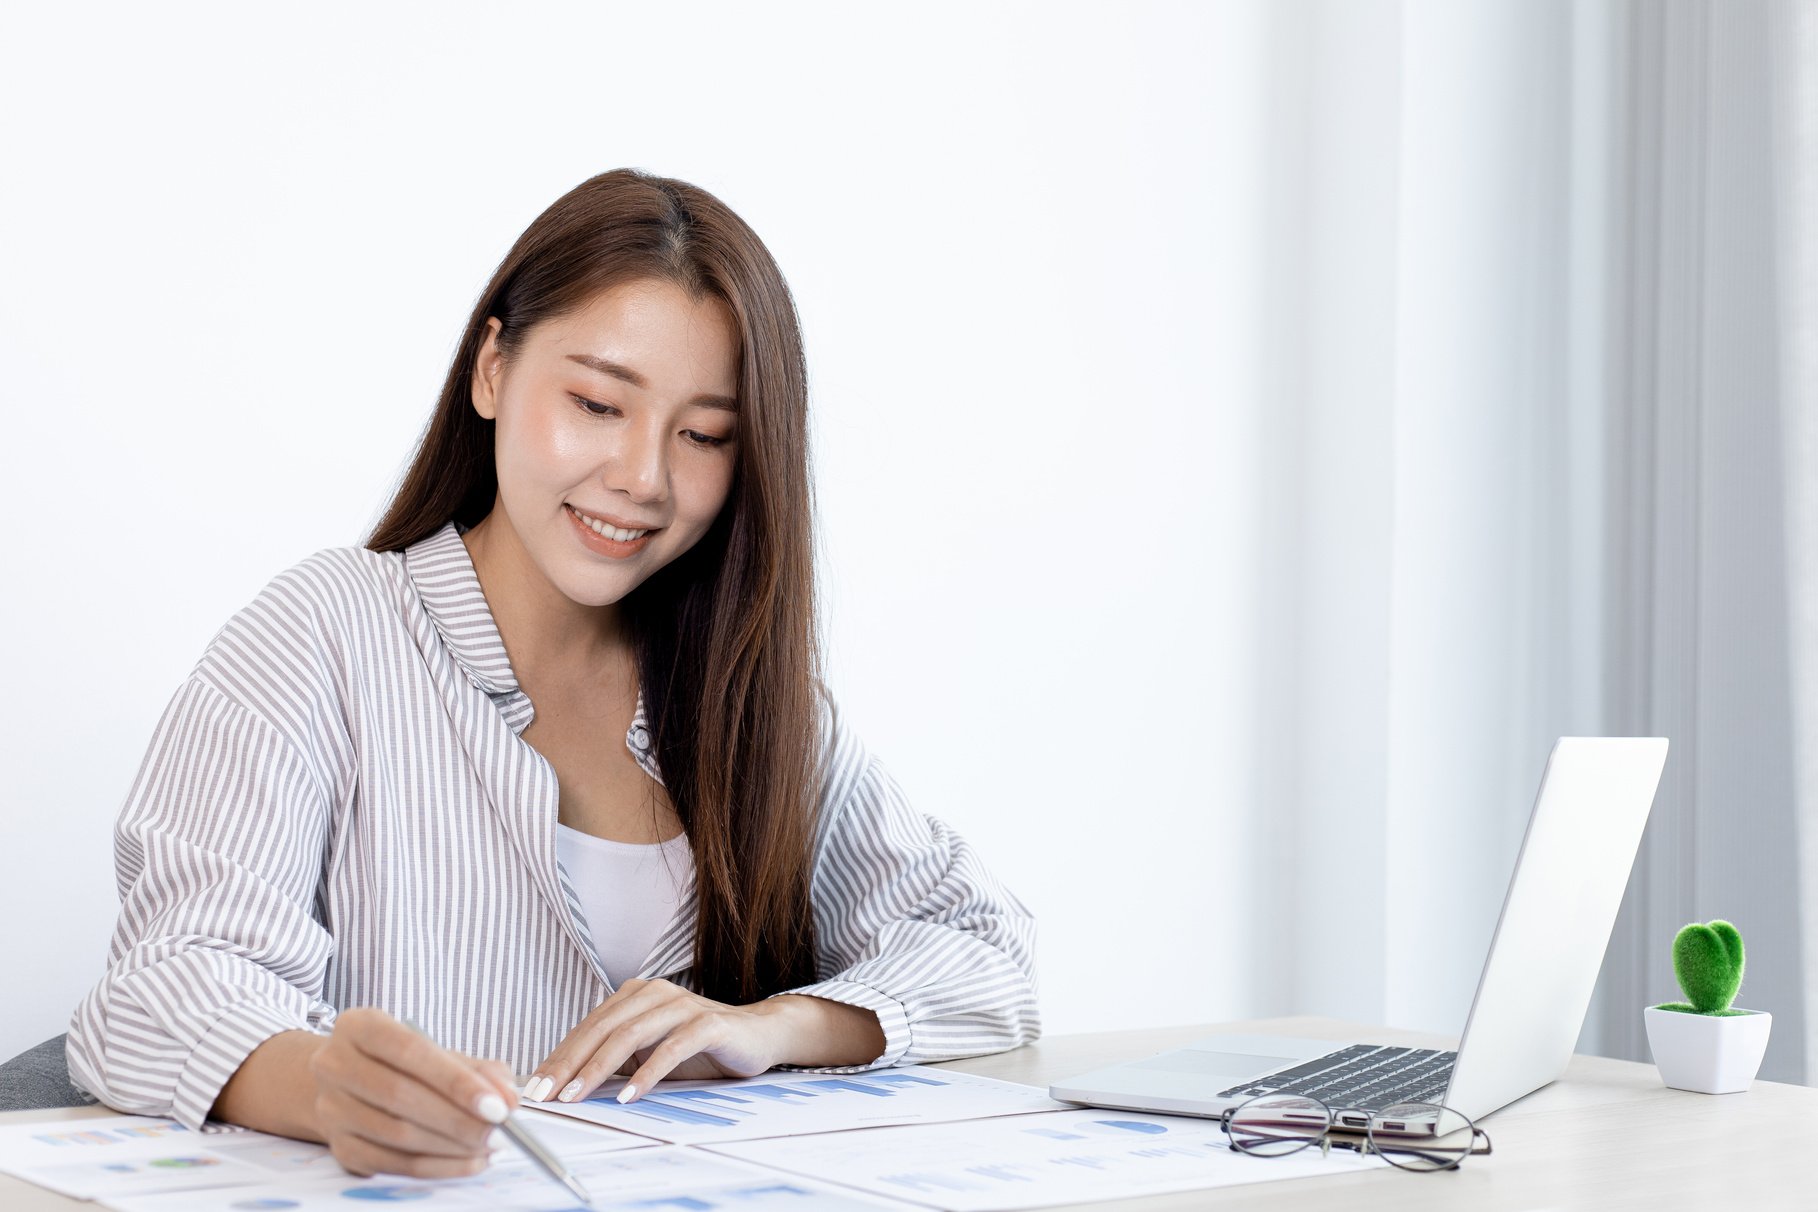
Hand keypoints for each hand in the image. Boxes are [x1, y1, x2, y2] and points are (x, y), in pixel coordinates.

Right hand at [308, 1007, 519, 1178]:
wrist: (347, 1084)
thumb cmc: (404, 1064)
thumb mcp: (438, 1052)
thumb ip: (478, 1070)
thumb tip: (508, 1099)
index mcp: (359, 1026)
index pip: (410, 1050)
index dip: (456, 1081)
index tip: (497, 1106)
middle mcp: (334, 1064)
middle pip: (400, 1096)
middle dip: (458, 1119)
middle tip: (499, 1132)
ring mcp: (330, 1108)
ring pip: (397, 1134)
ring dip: (451, 1146)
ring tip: (489, 1147)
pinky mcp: (339, 1146)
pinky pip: (391, 1163)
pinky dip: (436, 1167)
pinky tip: (468, 1162)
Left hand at [524, 978, 788, 1104]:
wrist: (756, 1035)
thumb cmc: (697, 1047)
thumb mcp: (648, 1051)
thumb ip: (615, 1058)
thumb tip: (566, 1082)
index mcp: (635, 995)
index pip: (588, 1026)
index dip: (559, 1056)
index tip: (536, 1087)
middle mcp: (654, 993)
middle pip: (602, 1029)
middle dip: (569, 1063)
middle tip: (547, 1093)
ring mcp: (682, 1005)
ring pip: (630, 1035)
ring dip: (599, 1068)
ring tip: (577, 1094)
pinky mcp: (707, 1023)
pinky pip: (671, 1048)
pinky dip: (647, 1073)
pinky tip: (628, 1094)